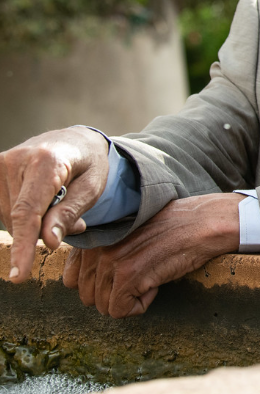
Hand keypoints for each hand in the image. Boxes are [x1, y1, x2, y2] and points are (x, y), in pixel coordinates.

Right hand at [0, 127, 110, 282]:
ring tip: (57, 204)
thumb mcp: (92, 188)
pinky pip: (2, 211)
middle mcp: (15, 159)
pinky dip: (22, 216)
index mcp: (46, 161)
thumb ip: (69, 214)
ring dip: (33, 223)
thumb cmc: (88, 165)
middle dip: (43, 230)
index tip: (18, 276)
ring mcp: (0, 164)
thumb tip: (48, 242)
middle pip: (19, 219)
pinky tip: (41, 207)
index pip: (27, 212)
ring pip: (8, 218)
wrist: (74, 141)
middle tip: (73, 220)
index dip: (23, 247)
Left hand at [62, 193, 243, 317]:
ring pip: (103, 306)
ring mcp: (110, 261)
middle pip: (87, 296)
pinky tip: (155, 285)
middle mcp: (96, 247)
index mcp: (93, 235)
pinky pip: (120, 311)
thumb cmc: (171, 228)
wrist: (202, 223)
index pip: (70, 279)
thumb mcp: (127, 233)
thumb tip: (87, 281)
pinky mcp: (128, 277)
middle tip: (142, 275)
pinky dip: (140, 305)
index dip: (99, 285)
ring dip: (129, 299)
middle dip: (114, 294)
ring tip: (150, 276)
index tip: (124, 273)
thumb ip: (102, 250)